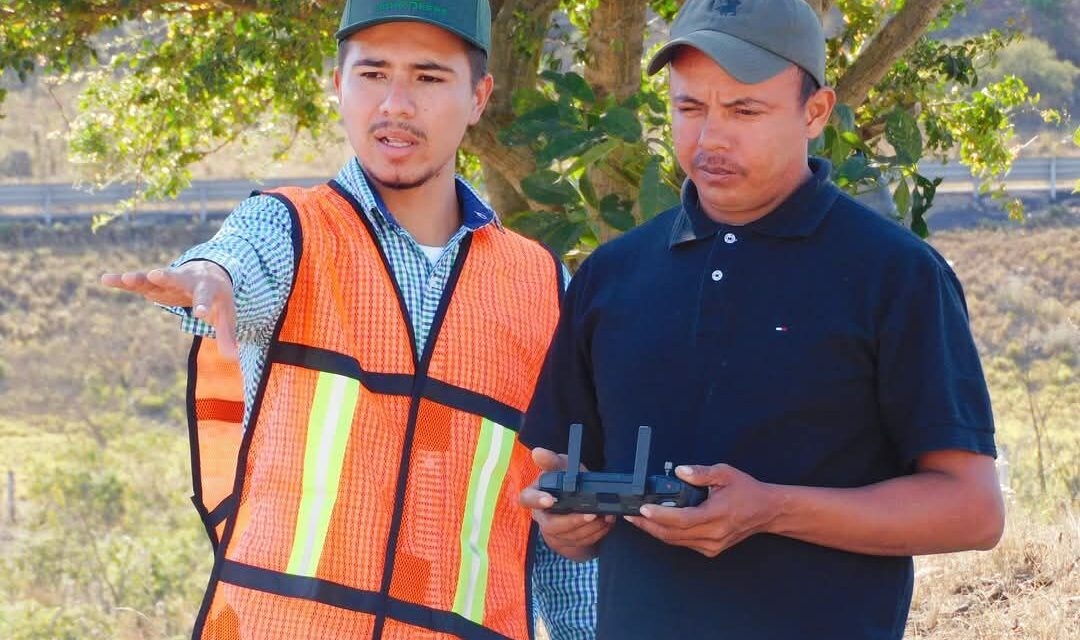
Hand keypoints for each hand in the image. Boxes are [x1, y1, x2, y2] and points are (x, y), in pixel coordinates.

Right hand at [101, 261, 238, 358]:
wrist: (208, 271)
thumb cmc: (217, 297)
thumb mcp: (225, 314)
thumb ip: (227, 336)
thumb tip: (234, 359)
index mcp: (207, 288)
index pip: (205, 298)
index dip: (203, 306)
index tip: (200, 314)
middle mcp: (185, 280)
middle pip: (176, 278)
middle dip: (166, 276)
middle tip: (156, 274)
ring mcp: (168, 280)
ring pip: (151, 278)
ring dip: (138, 278)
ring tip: (123, 278)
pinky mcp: (153, 284)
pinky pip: (136, 282)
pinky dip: (122, 281)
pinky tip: (105, 279)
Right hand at [519, 447, 613, 561]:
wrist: (581, 503)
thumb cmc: (569, 481)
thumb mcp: (563, 467)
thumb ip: (552, 461)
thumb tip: (537, 452)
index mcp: (536, 496)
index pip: (526, 499)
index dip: (537, 500)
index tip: (550, 499)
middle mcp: (542, 517)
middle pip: (551, 526)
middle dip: (573, 521)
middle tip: (592, 514)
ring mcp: (554, 533)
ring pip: (569, 537)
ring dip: (589, 528)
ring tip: (605, 517)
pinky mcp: (567, 544)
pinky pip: (580, 543)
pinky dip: (596, 534)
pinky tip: (606, 523)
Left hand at [625, 463, 777, 557]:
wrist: (766, 511)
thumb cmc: (746, 490)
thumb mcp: (725, 473)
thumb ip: (701, 472)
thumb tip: (680, 471)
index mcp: (717, 514)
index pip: (682, 519)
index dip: (660, 516)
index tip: (642, 509)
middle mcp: (714, 534)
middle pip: (673, 535)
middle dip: (649, 525)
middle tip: (630, 516)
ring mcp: (712, 545)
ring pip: (676, 541)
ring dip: (656, 531)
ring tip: (638, 520)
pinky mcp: (711, 550)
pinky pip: (684, 543)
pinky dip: (669, 535)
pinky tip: (658, 524)